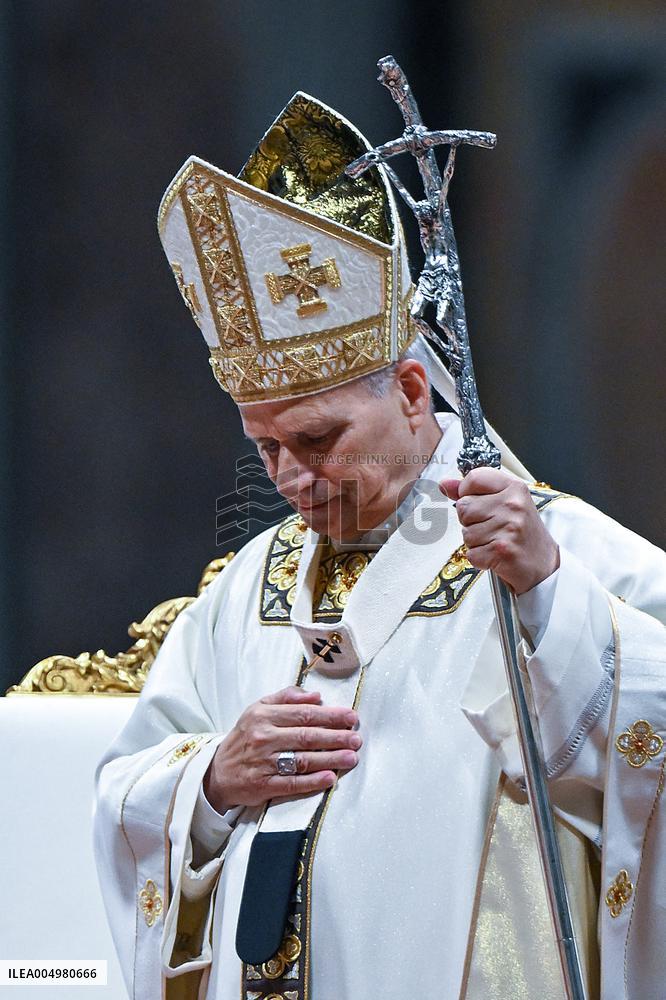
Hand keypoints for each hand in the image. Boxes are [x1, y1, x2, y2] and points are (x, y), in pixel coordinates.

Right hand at [204, 686, 361, 812]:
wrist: (218, 771)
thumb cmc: (245, 737)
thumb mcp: (258, 709)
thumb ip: (286, 697)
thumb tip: (316, 696)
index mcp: (264, 715)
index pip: (304, 714)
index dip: (330, 715)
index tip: (351, 717)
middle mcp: (263, 737)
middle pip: (307, 736)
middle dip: (336, 737)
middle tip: (356, 738)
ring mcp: (263, 762)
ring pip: (303, 760)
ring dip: (330, 759)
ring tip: (351, 757)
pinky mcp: (263, 785)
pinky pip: (292, 783)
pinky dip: (312, 781)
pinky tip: (329, 778)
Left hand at [440, 469, 559, 594]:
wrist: (543, 564)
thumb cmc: (523, 533)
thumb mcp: (504, 503)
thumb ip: (474, 491)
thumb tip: (445, 484)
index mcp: (514, 488)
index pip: (474, 478)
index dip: (467, 491)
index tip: (478, 501)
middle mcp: (513, 505)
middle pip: (464, 507)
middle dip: (470, 521)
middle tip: (492, 528)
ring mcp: (508, 528)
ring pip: (465, 533)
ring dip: (475, 542)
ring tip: (495, 541)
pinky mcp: (502, 551)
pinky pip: (471, 553)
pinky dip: (479, 558)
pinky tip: (495, 555)